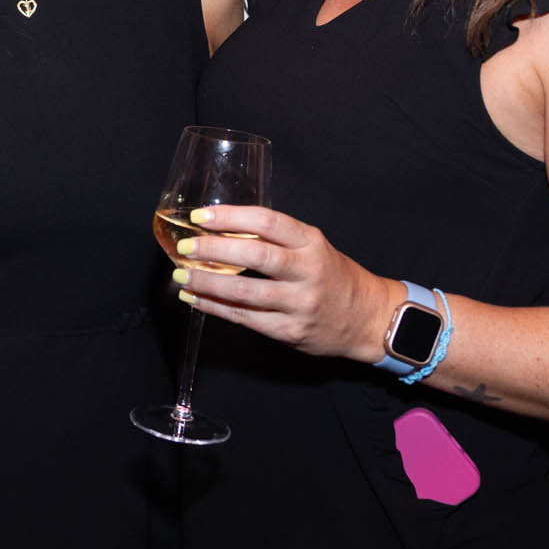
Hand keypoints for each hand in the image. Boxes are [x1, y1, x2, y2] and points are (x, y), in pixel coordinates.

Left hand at [170, 205, 398, 363]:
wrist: (366, 318)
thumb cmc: (333, 276)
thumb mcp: (313, 247)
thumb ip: (277, 239)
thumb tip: (223, 230)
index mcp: (311, 243)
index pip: (267, 222)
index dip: (231, 216)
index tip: (201, 216)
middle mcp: (307, 271)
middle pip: (255, 255)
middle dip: (214, 249)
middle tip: (185, 247)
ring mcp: (299, 304)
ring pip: (246, 292)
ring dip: (208, 283)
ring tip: (181, 276)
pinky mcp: (289, 331)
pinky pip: (246, 318)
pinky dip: (216, 308)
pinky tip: (196, 298)